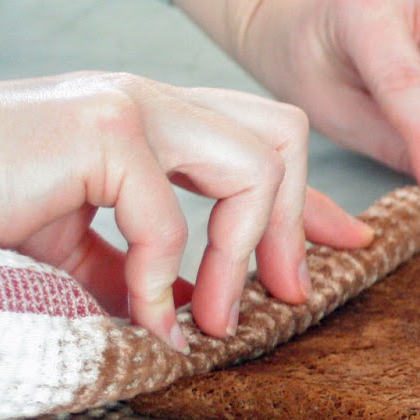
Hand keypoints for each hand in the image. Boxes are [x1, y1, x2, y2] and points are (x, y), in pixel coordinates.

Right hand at [0, 73, 372, 348]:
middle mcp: (143, 98)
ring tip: (209, 321)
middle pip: (282, 135)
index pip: (260, 137)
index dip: (307, 197)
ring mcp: (125, 103)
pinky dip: (164, 279)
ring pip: (257, 166)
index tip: (345, 245)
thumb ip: (139, 264)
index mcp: (141, 119)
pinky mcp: (100, 129)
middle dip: (295, 220)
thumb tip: (196, 307)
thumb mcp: (74, 249)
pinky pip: (174, 215)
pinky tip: (145, 319)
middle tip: (285, 296)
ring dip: (242, 257)